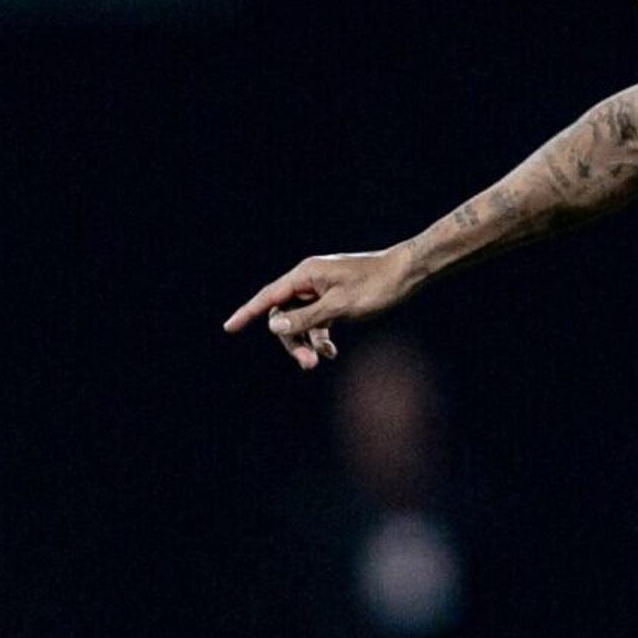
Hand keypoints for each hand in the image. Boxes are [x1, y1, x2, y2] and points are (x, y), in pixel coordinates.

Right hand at [224, 248, 417, 369]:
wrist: (408, 273)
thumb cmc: (376, 285)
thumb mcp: (339, 307)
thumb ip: (306, 318)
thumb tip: (273, 326)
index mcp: (306, 274)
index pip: (269, 297)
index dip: (248, 312)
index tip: (229, 328)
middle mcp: (309, 280)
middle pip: (285, 314)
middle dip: (291, 340)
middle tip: (307, 364)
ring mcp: (322, 290)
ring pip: (302, 321)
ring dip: (308, 342)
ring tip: (323, 358)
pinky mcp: (335, 300)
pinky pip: (318, 321)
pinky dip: (322, 337)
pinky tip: (331, 351)